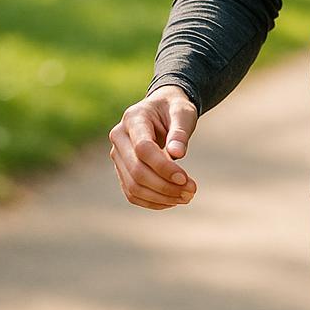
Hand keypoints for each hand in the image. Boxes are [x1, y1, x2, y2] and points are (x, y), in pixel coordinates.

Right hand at [108, 85, 198, 209]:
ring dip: (160, 197)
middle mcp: (119, 137)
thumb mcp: (183, 112)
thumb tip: (177, 154)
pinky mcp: (122, 169)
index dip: (163, 166)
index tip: (185, 178)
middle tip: (191, 192)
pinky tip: (172, 201)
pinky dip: (152, 201)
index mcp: (133, 118)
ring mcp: (118, 155)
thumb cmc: (174, 108)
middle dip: (164, 186)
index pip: (143, 148)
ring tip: (186, 197)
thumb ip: (180, 131)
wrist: (163, 108)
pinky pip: (132, 192)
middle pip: (136, 170)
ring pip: (133, 186)